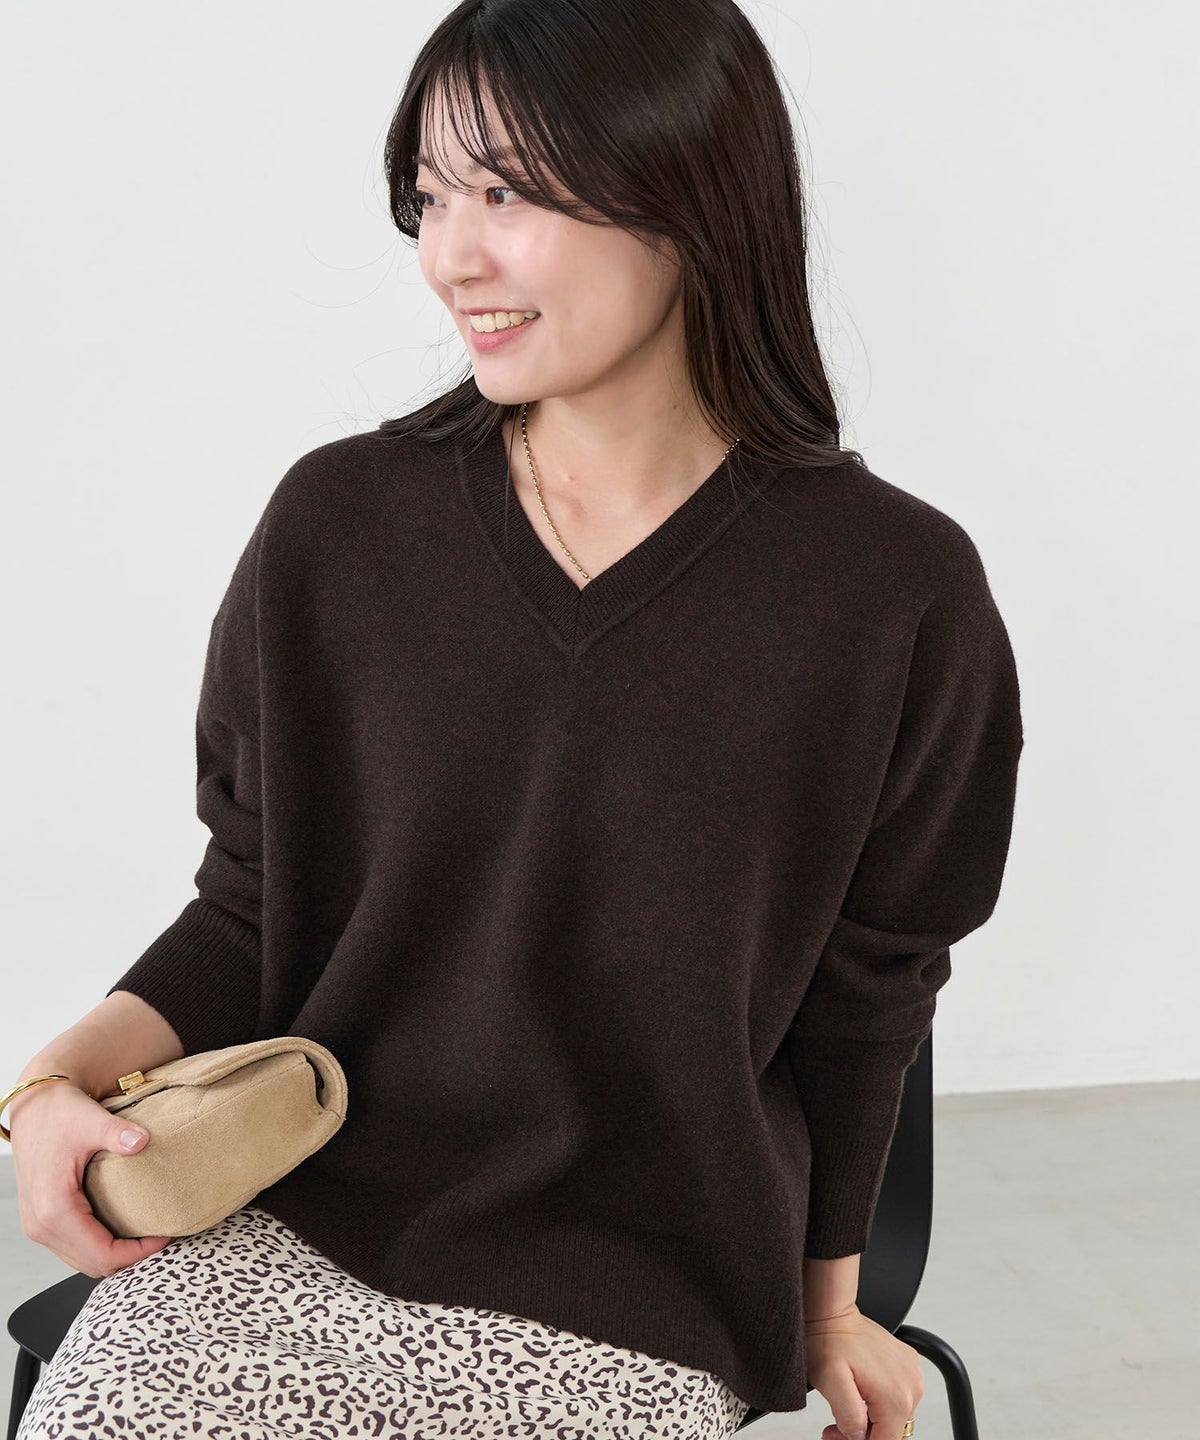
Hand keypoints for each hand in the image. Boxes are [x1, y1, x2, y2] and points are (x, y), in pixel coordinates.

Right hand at [9, 1078, 174, 1276]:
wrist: (33, 1105)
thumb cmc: (57, 1112)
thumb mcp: (90, 1120)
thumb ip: (116, 1133)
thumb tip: (142, 1142)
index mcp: (54, 1208)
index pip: (101, 1253)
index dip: (137, 1253)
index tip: (165, 1237)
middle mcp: (41, 1225)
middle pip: (92, 1264)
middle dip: (129, 1258)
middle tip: (162, 1237)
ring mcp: (38, 1225)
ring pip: (81, 1260)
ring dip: (114, 1254)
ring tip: (147, 1235)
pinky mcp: (41, 1218)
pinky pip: (73, 1247)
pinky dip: (99, 1246)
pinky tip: (123, 1228)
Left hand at [804, 1302, 923, 1439]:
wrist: (832, 1311)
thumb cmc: (827, 1340)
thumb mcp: (830, 1383)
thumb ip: (849, 1416)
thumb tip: (859, 1436)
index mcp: (896, 1395)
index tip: (836, 1434)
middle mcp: (911, 1385)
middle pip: (891, 1432)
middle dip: (863, 1434)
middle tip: (835, 1425)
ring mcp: (912, 1373)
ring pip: (894, 1416)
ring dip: (871, 1419)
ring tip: (846, 1404)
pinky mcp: (908, 1364)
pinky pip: (898, 1396)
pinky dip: (879, 1401)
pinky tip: (859, 1392)